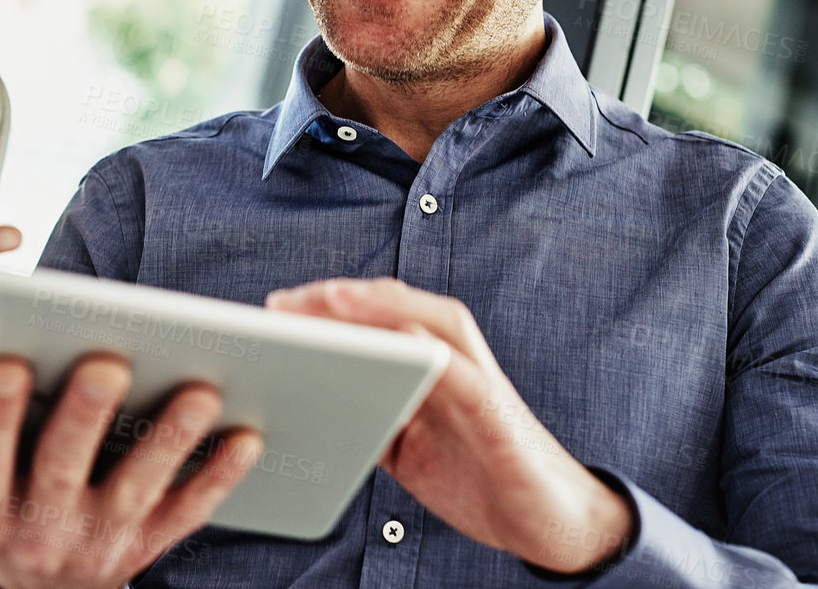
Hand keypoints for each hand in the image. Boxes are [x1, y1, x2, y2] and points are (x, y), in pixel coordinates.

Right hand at [0, 355, 264, 588]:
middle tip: (109, 360)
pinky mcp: (150, 545)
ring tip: (199, 390)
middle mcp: (43, 531)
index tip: (3, 364)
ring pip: (138, 487)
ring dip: (170, 439)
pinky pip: (190, 511)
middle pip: (64, 468)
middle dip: (85, 415)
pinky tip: (247, 435)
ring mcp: (103, 540)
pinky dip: (220, 475)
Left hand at [266, 278, 634, 573]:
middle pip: (392, 308)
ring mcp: (476, 378)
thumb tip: (306, 397)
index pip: (371, 316)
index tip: (274, 308)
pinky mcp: (496, 410)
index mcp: (426, 361)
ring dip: (380, 307)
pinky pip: (462, 373)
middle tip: (282, 304)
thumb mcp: (403, 442)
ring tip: (332, 299)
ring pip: (427, 323)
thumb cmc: (474, 472)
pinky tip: (401, 337)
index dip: (323, 306)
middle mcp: (452, 356)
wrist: (543, 518)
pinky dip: (432, 351)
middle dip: (336, 300)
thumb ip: (369, 410)